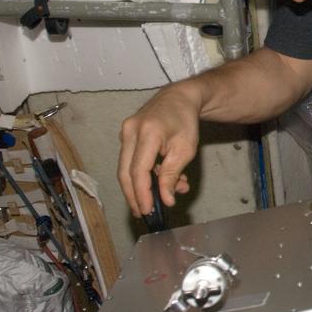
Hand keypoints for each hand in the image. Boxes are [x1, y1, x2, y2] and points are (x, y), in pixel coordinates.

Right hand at [118, 82, 201, 216]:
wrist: (179, 98)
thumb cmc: (185, 121)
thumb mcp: (185, 150)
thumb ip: (172, 175)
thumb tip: (166, 199)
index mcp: (147, 132)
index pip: (138, 170)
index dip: (141, 194)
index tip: (148, 211)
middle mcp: (130, 131)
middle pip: (125, 172)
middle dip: (134, 196)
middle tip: (145, 213)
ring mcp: (125, 132)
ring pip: (127, 168)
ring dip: (143, 185)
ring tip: (165, 194)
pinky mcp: (126, 136)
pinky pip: (131, 160)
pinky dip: (144, 173)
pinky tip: (162, 179)